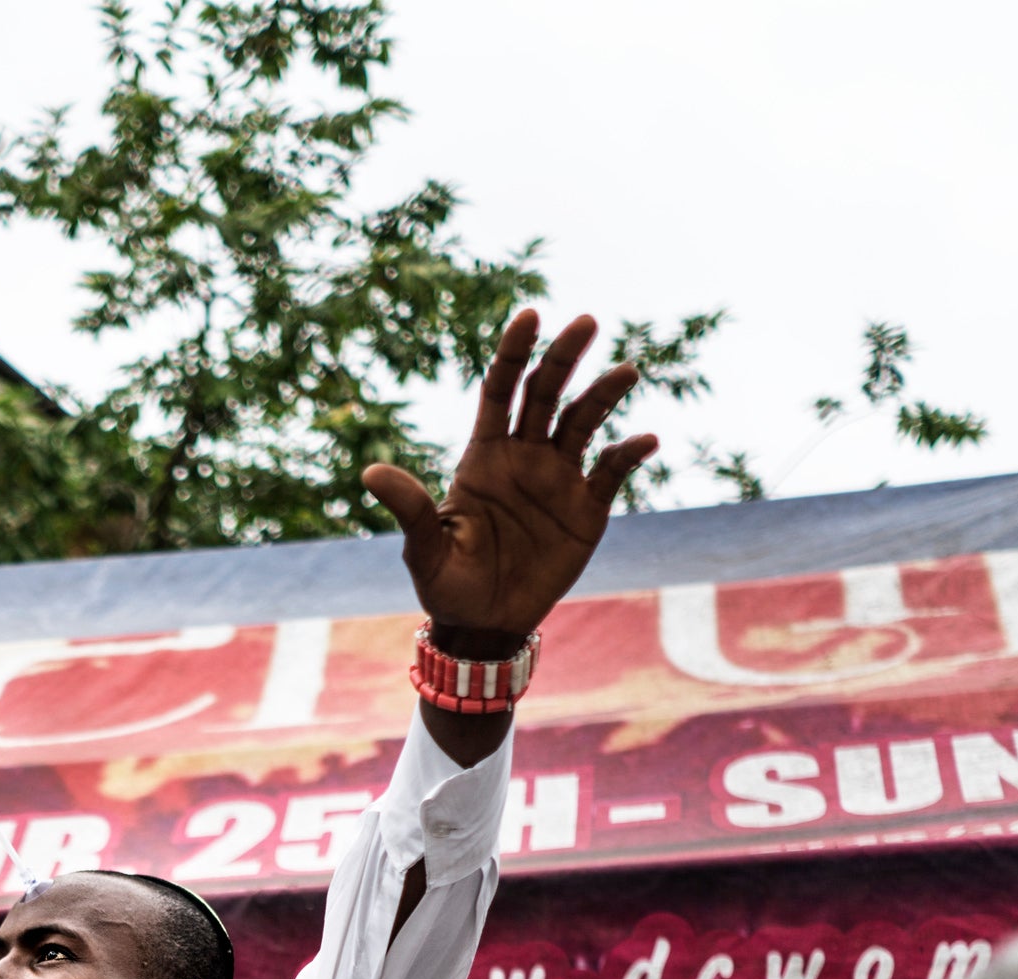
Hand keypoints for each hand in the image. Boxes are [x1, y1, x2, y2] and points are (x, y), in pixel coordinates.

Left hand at [362, 310, 656, 642]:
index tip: (529, 316)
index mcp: (484, 455)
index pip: (500, 390)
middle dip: (563, 356)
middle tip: (585, 321)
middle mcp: (524, 456)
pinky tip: (646, 440)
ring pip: (584, 422)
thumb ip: (409, 508)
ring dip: (604, 394)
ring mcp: (558, 479)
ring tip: (627, 370)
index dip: (513, 353)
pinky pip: (611, 472)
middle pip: (546, 393)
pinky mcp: (587, 509)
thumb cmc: (447, 584)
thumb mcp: (424, 549)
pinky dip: (629, 453)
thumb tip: (370, 473)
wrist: (484, 624)